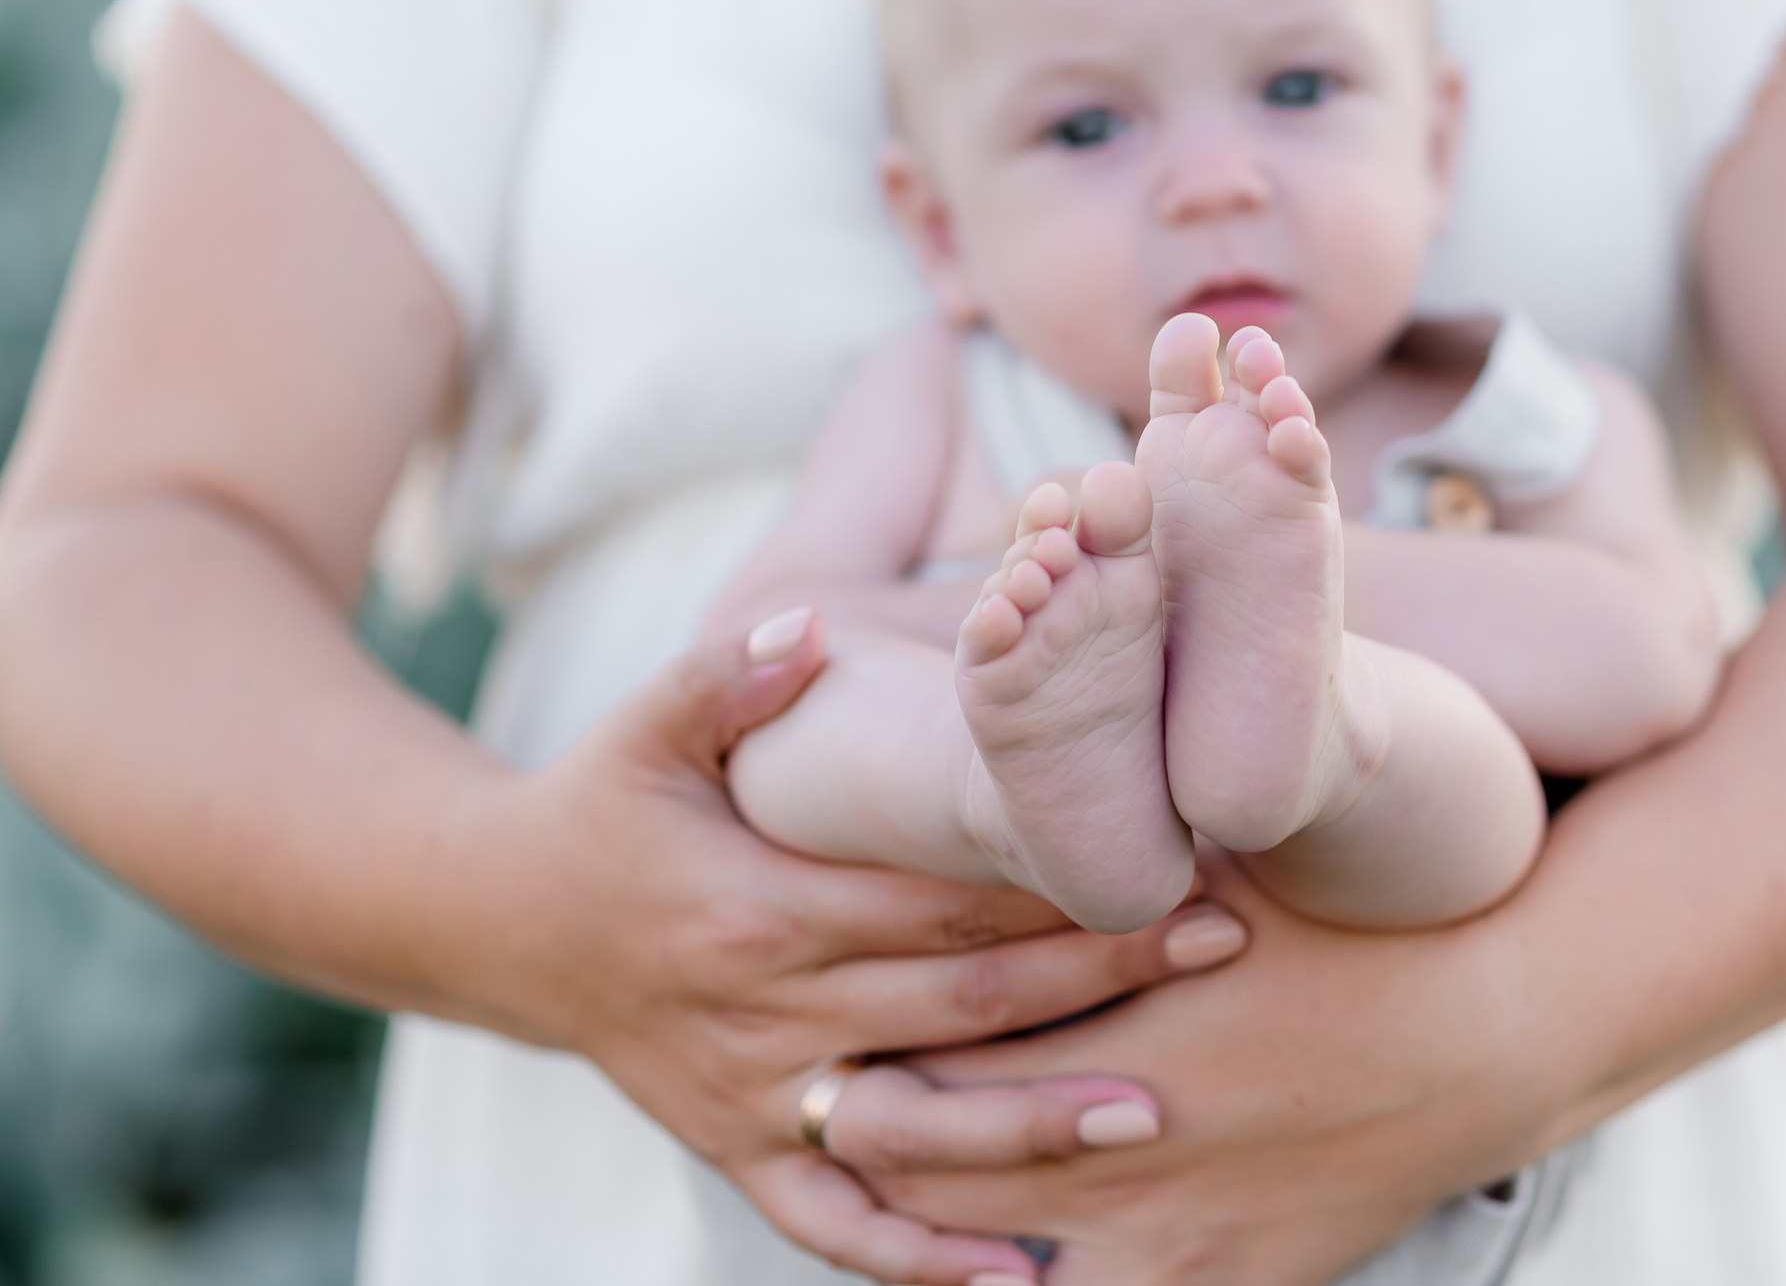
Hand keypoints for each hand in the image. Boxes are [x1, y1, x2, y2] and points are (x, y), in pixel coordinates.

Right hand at [450, 613, 1252, 1284]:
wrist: (499, 922)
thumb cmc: (603, 806)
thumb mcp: (643, 724)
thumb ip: (727, 675)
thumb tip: (810, 629)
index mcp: (760, 907)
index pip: (939, 896)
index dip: (1053, 878)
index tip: (1163, 850)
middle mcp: (764, 1013)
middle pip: (960, 1001)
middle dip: (1097, 975)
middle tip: (1221, 942)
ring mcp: (752, 1096)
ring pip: (917, 1127)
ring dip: (1036, 1127)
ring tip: (1152, 1112)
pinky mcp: (735, 1150)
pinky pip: (832, 1222)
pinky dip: (918, 1261)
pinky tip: (1021, 1276)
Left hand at [870, 852, 1561, 1285]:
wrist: (1498, 1040)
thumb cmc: (1366, 930)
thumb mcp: (1252, 857)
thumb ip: (1135, 822)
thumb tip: (1032, 743)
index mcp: (1128, 1025)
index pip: (940, 1037)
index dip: (868, 1014)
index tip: (831, 977)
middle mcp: (1133, 1147)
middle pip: (932, 1149)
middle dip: (863, 1108)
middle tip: (821, 1064)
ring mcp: (1171, 1236)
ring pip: (977, 1248)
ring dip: (916, 1205)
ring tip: (869, 1147)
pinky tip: (970, 1258)